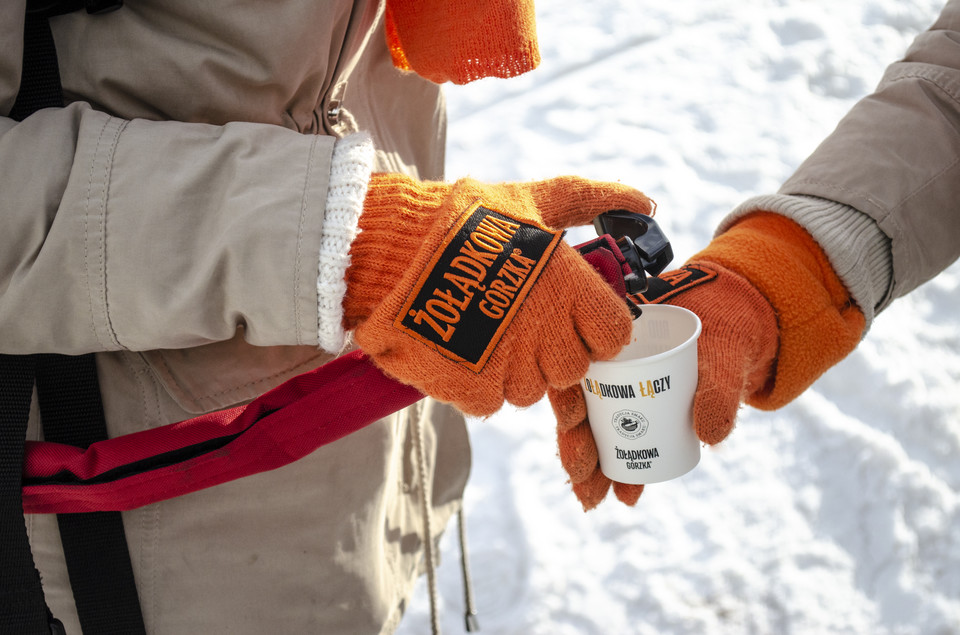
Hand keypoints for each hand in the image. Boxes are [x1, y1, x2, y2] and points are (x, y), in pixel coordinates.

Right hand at [343, 173, 653, 415]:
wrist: (386, 249)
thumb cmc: (463, 219)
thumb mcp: (532, 198)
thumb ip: (590, 200)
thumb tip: (645, 200)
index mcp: (570, 288)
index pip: (615, 334)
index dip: (597, 326)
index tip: (574, 313)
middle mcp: (547, 332)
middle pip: (574, 367)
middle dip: (555, 349)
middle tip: (523, 320)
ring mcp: (510, 366)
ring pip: (533, 389)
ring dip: (516, 369)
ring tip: (486, 331)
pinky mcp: (472, 389)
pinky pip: (493, 402)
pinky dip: (480, 383)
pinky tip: (462, 348)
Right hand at [553, 212, 864, 509]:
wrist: (745, 325)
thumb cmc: (727, 324)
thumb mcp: (725, 348)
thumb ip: (719, 386)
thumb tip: (710, 436)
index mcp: (615, 337)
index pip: (577, 370)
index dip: (566, 401)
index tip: (574, 423)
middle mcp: (610, 365)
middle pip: (580, 410)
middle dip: (576, 449)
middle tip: (585, 479)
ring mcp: (625, 391)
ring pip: (598, 432)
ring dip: (593, 469)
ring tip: (596, 500)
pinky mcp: (645, 413)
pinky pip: (626, 443)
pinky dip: (624, 469)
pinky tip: (625, 495)